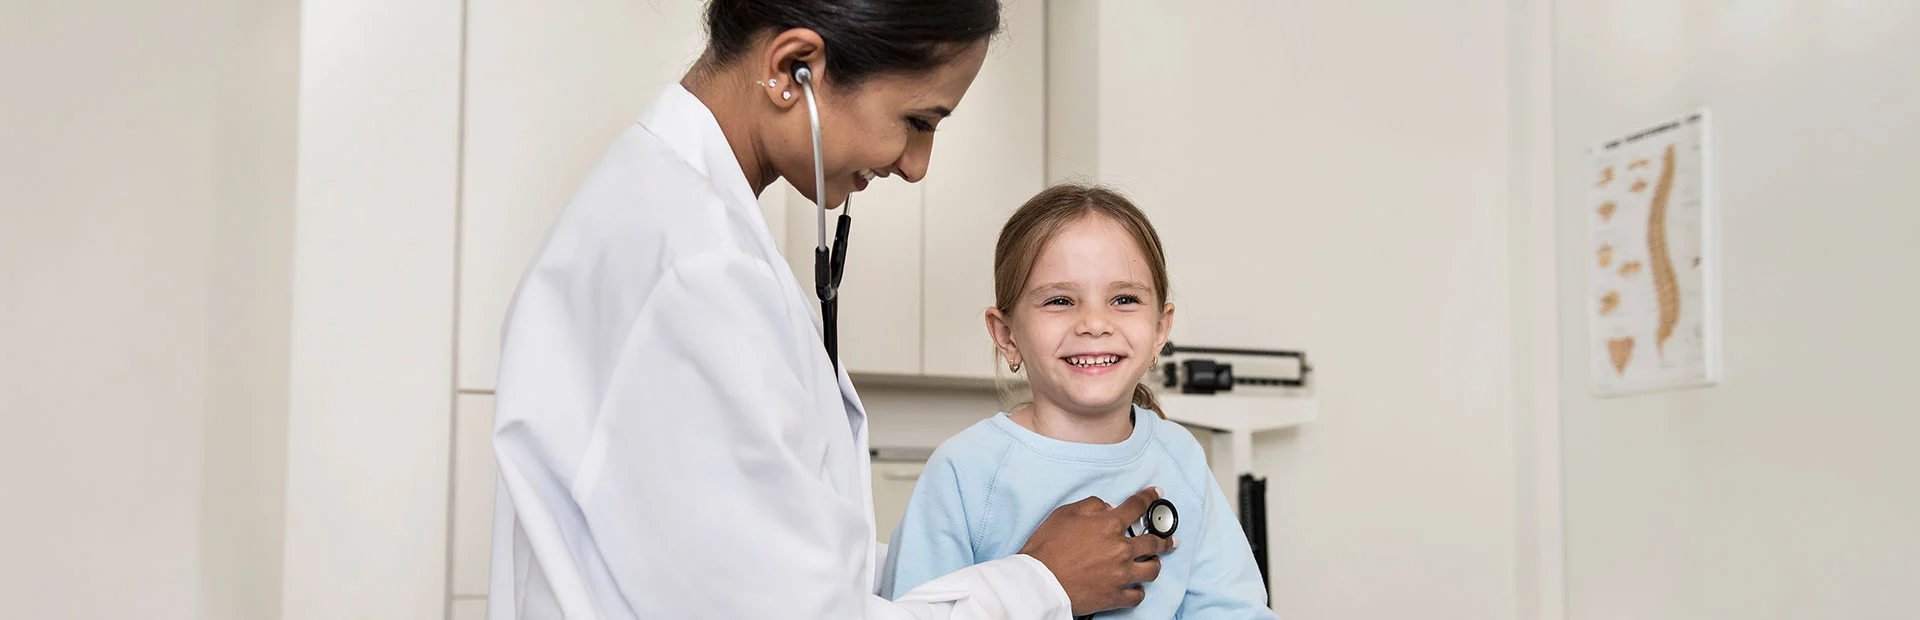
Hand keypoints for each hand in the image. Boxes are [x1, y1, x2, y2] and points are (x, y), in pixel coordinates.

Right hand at [1018, 488, 1179, 615]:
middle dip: (1165, 538)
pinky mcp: (1115, 596)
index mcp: (1109, 526)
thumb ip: (1091, 506)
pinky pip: (1138, 595)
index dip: (1149, 497)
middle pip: (1153, 542)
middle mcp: (1121, 550)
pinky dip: (1139, 590)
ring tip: (1154, 563)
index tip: (1156, 494)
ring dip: (1155, 564)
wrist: (1039, 582)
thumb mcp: (1065, 514)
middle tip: (1171, 539)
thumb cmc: (1047, 547)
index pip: (1137, 506)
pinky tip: (1136, 586)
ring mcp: (1121, 575)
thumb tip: (1108, 508)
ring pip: (1152, 569)